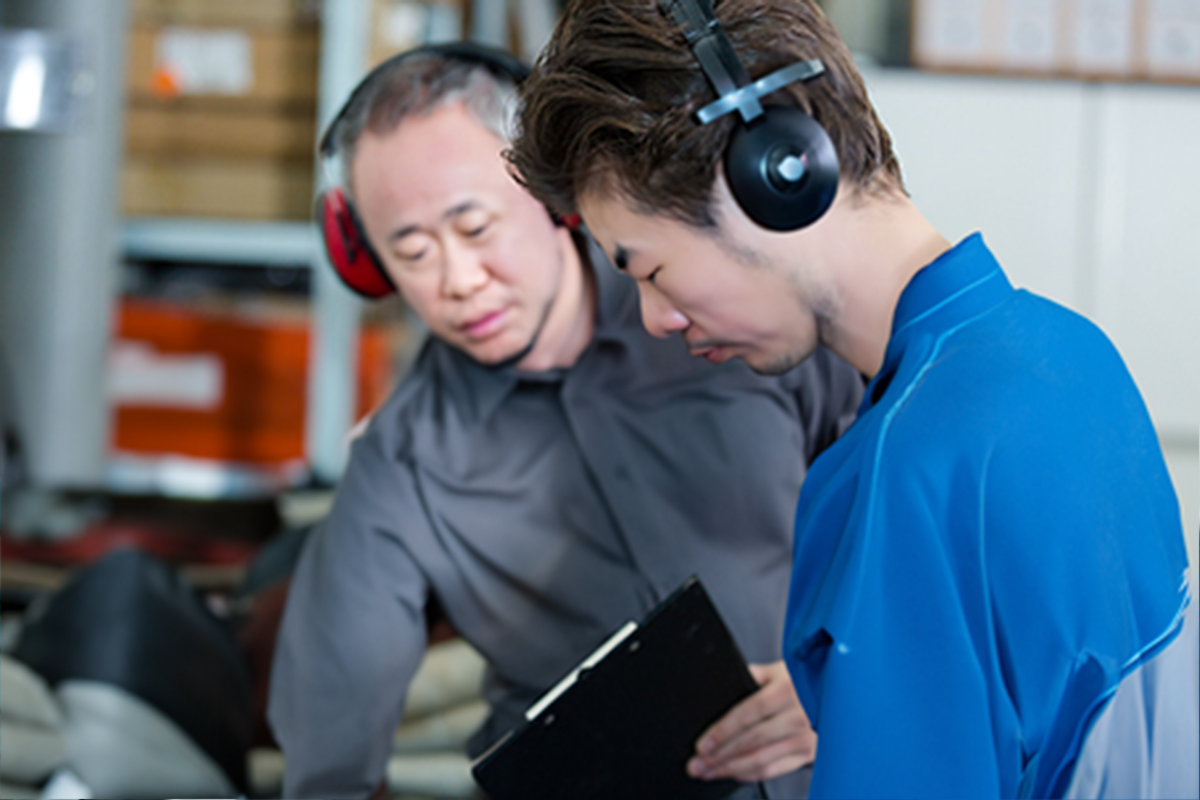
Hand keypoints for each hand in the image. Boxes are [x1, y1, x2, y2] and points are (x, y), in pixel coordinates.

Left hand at [687, 661, 816, 783]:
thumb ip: (754, 676)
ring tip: (709, 772)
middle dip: (719, 756)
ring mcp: (807, 737)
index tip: (702, 745)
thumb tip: (724, 681)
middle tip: (696, 765)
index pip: (747, 713)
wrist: (846, 694)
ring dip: (731, 769)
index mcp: (787, 689)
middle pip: (751, 741)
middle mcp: (799, 715)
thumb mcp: (782, 669)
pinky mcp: (811, 754)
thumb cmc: (810, 679)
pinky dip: (752, 774)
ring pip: (761, 759)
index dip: (722, 732)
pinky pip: (775, 769)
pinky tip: (735, 773)